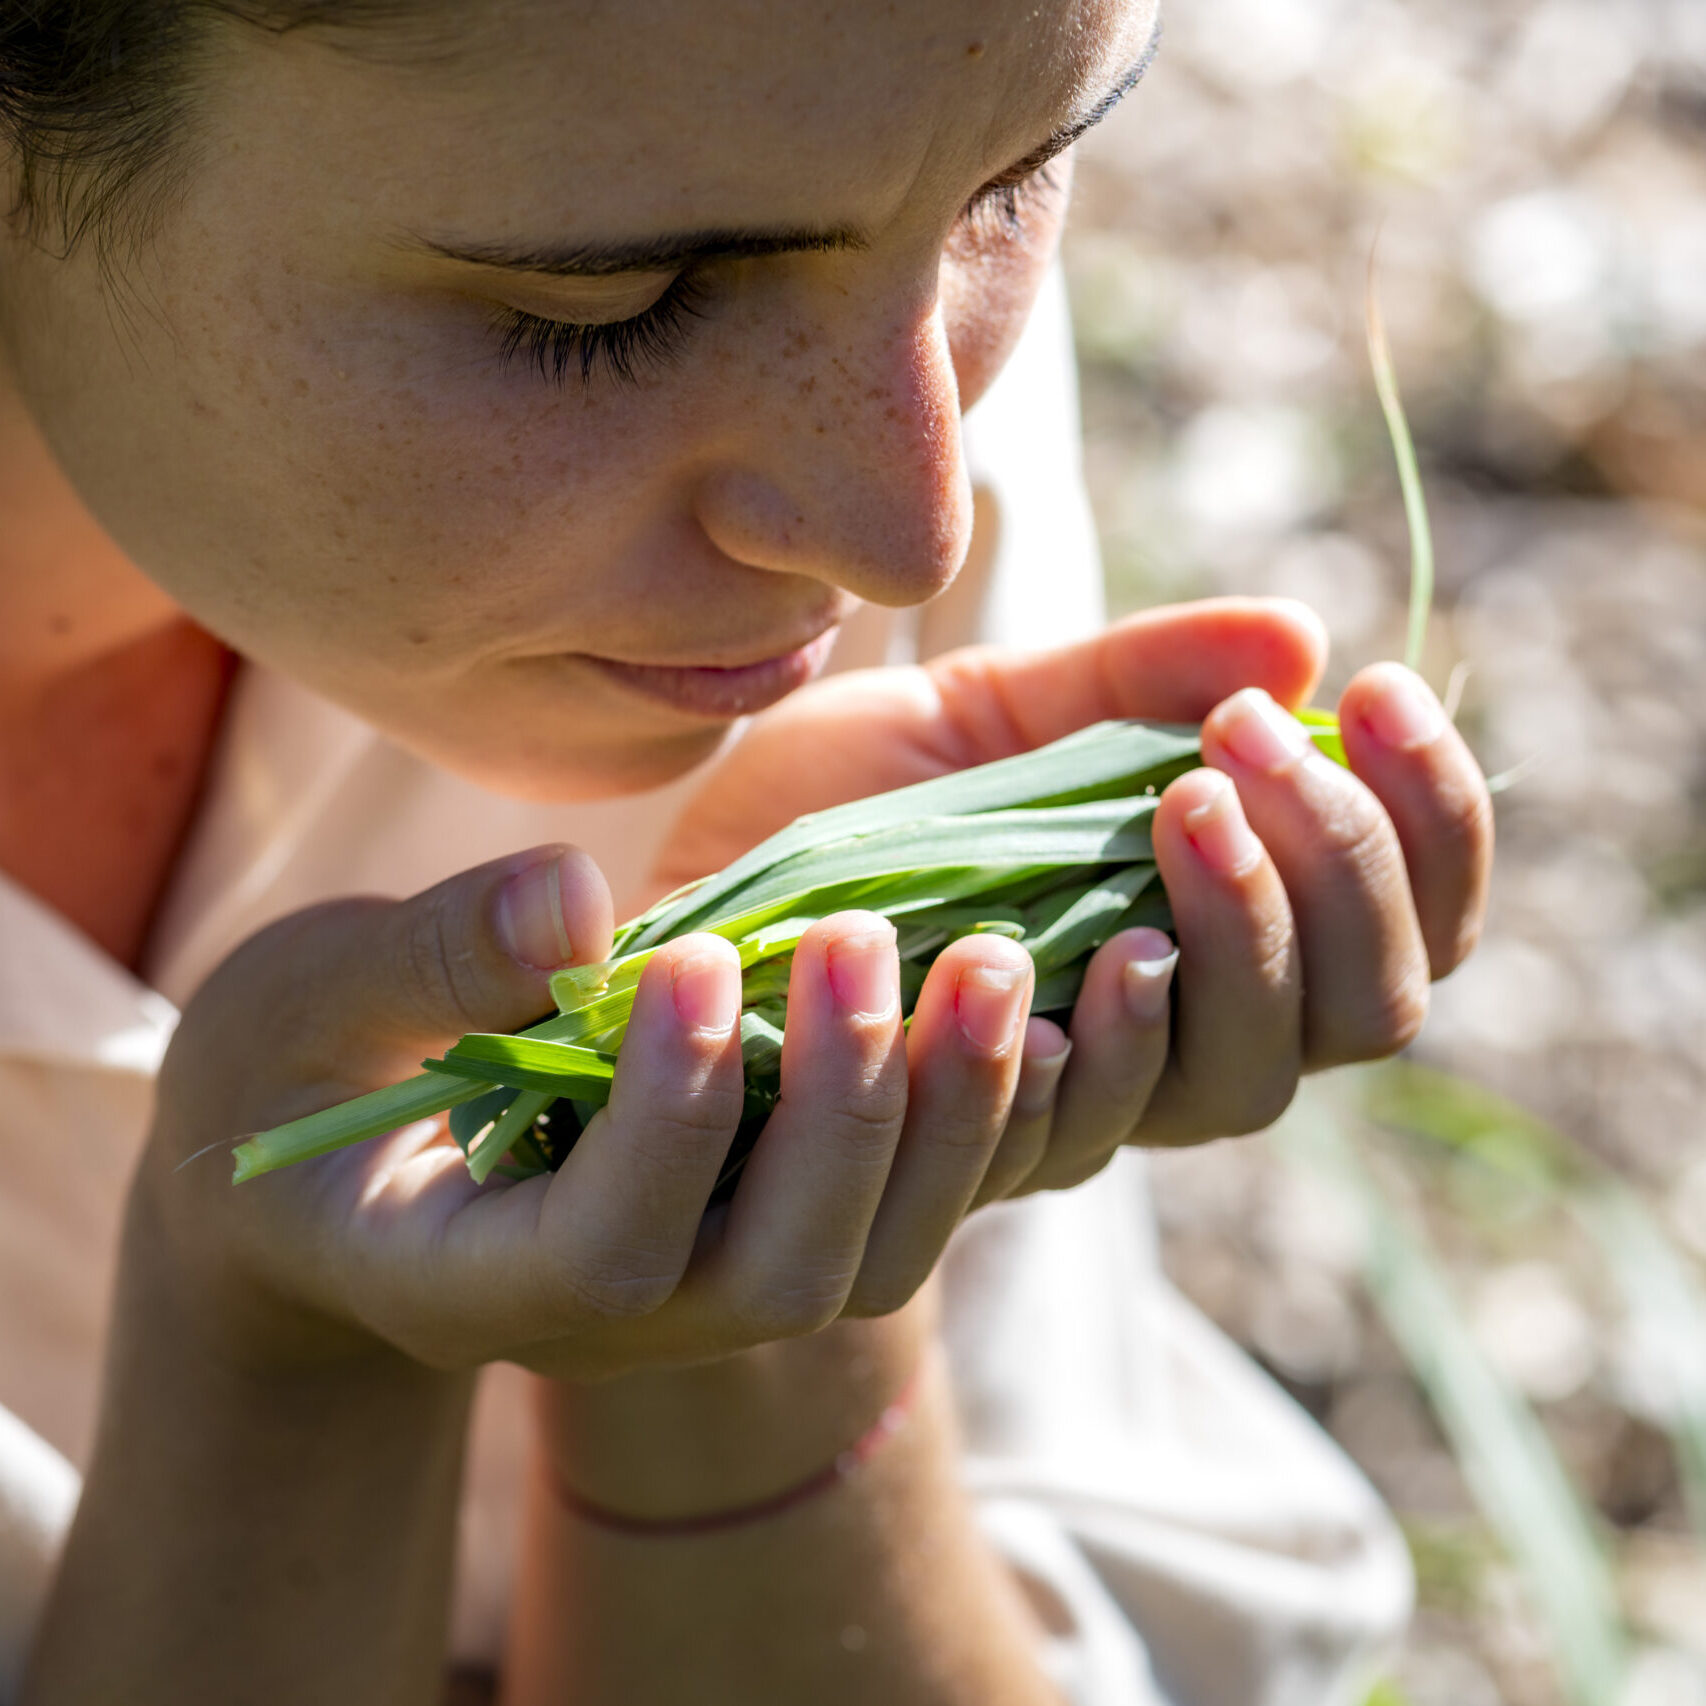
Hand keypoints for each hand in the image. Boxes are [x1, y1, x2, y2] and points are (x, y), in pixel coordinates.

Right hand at [138, 846, 1034, 1375]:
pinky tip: (1038, 998)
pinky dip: (980, 1114)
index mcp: (474, 1273)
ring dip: (948, 1113)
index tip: (703, 954)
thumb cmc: (299, 1075)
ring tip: (998, 956)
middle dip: (844, 1109)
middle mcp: (622, 1314)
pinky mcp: (772, 1221)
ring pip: (875, 1259)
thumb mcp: (311, 1005)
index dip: (670, 1119)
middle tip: (874, 935)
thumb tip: (569, 905)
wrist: (342, 1175)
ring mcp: (710, 1282)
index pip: (605, 1250)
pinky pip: (906, 1203)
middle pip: (783, 1275)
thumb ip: (428, 964)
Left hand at [654, 597, 1492, 1199]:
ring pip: (1242, 1077)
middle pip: (1362, 1011)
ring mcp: (1083, 1099)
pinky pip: (1076, 1126)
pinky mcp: (974, 1150)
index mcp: (1209, 927)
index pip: (1406, 920)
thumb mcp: (980, 717)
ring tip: (1180, 807)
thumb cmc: (842, 817)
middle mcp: (1175, 1030)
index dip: (1431, 821)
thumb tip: (1301, 633)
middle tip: (1238, 751)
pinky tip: (1058, 954)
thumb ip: (1126, 679)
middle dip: (1338, 867)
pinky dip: (1096, 1042)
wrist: (680, 913)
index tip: (1382, 685)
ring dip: (1240, 934)